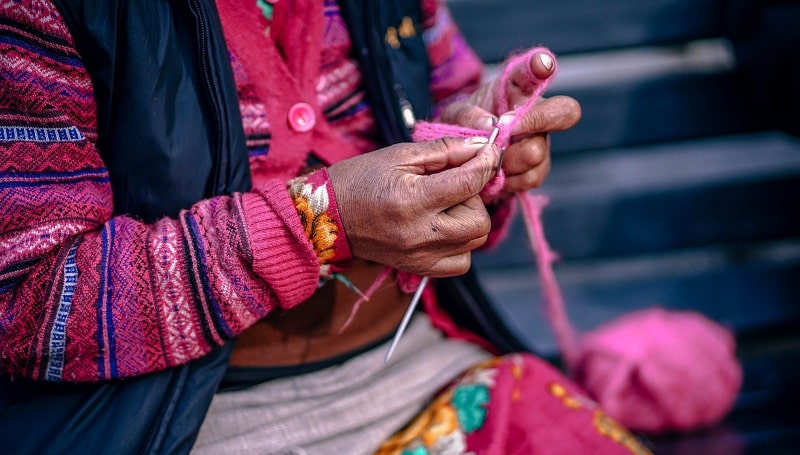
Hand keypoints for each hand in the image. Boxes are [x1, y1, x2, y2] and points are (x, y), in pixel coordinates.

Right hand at [328, 138, 499, 276]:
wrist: (325, 217)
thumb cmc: (358, 179)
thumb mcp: (399, 155)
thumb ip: (445, 150)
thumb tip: (481, 145)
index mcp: (412, 200)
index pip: (469, 183)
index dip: (486, 162)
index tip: (489, 151)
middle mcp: (419, 233)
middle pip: (480, 220)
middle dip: (475, 197)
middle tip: (454, 184)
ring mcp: (419, 256)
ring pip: (474, 242)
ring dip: (469, 219)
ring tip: (445, 206)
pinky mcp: (417, 268)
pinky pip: (460, 262)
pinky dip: (460, 244)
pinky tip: (443, 227)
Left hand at [439, 51, 580, 197]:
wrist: (465, 160)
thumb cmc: (465, 127)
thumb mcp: (455, 116)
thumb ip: (467, 116)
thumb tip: (489, 124)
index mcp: (517, 88)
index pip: (534, 69)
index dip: (541, 65)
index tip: (541, 65)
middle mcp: (538, 111)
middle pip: (562, 113)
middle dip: (533, 123)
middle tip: (502, 132)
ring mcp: (542, 140)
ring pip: (536, 152)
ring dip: (507, 159)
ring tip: (489, 158)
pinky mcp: (539, 167)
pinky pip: (532, 176)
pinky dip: (509, 179)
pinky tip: (496, 175)